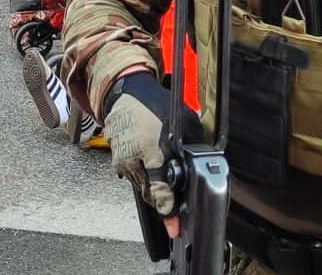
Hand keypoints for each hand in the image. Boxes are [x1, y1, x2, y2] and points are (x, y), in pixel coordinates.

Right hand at [104, 72, 180, 219]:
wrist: (125, 94)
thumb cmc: (154, 104)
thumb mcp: (183, 121)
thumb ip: (192, 146)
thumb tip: (203, 164)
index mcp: (151, 148)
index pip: (159, 188)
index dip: (168, 209)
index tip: (174, 226)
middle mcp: (133, 158)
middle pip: (151, 193)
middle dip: (165, 199)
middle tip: (176, 211)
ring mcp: (123, 161)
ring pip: (143, 187)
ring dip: (155, 187)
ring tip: (164, 176)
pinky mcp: (118, 162)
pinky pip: (135, 178)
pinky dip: (145, 177)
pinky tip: (152, 166)